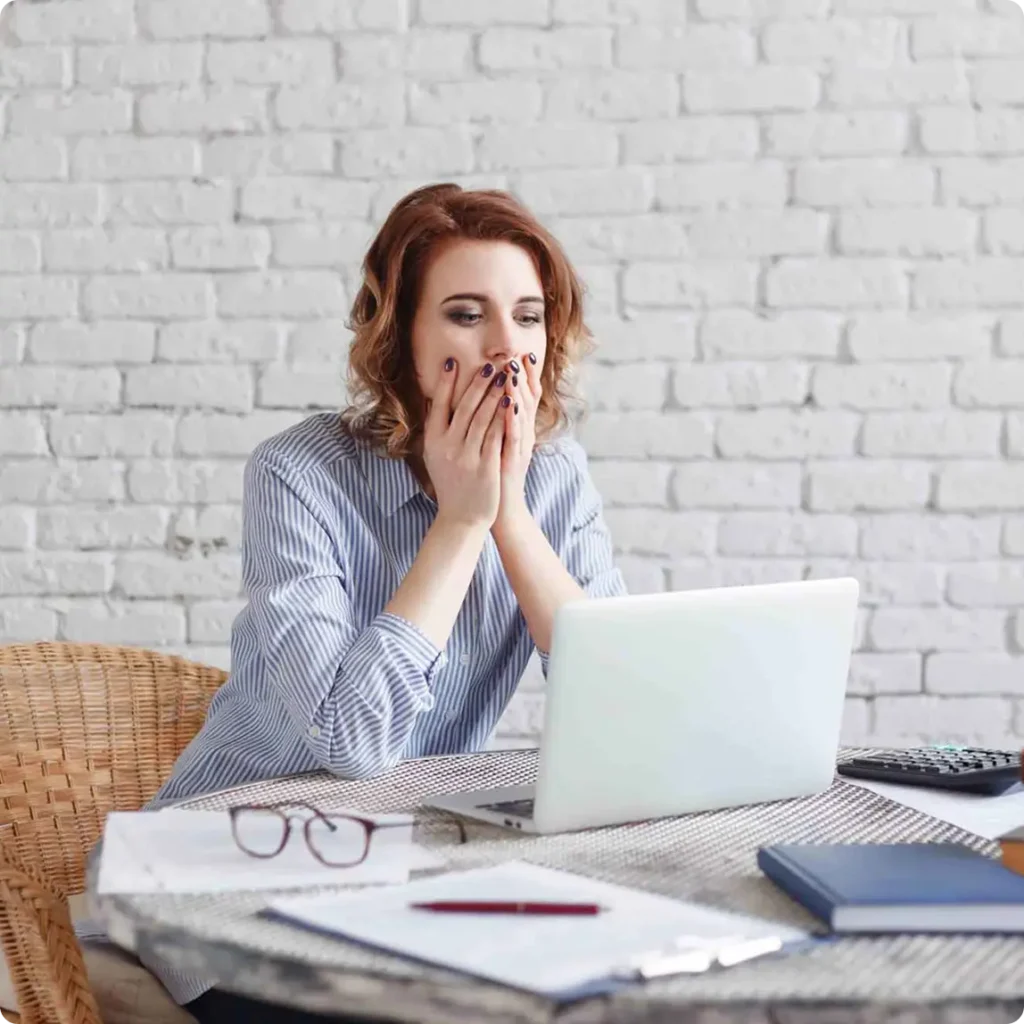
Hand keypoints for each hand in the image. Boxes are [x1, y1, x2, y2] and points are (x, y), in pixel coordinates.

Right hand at [422, 357, 509, 528]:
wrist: (461, 518)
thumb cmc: (451, 485)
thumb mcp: (435, 457)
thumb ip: (435, 430)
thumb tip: (432, 401)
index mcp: (433, 442)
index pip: (439, 406)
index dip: (447, 384)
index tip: (453, 362)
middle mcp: (447, 447)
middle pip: (464, 407)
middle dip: (477, 383)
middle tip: (489, 363)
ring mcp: (466, 457)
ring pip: (482, 417)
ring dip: (494, 393)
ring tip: (503, 375)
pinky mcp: (485, 466)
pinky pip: (496, 436)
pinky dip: (503, 416)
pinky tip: (511, 401)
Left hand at [494, 352, 540, 533]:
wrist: (500, 508)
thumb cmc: (494, 474)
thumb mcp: (496, 443)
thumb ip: (495, 422)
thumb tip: (487, 398)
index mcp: (518, 429)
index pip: (524, 396)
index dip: (524, 375)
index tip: (520, 353)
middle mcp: (523, 435)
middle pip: (527, 400)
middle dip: (524, 376)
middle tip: (520, 353)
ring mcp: (520, 447)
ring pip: (522, 415)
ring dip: (518, 391)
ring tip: (514, 371)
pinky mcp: (513, 460)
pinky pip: (514, 436)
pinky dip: (513, 419)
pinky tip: (510, 404)